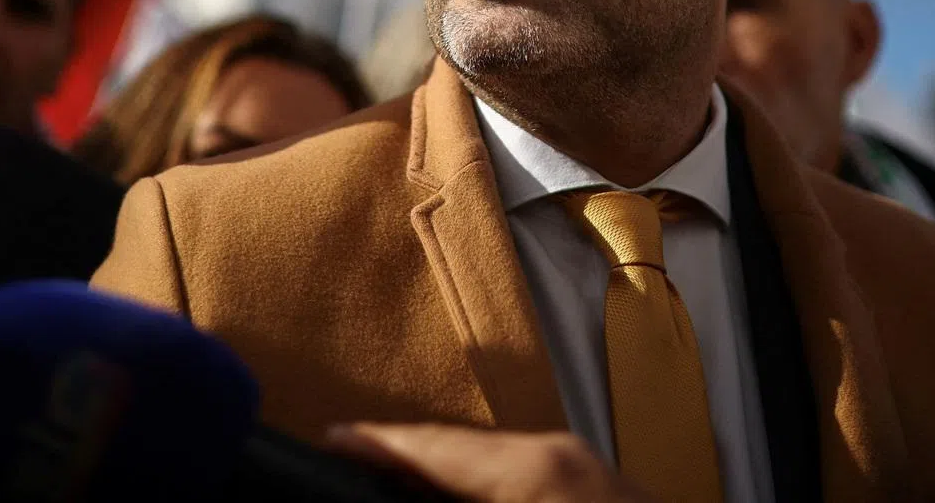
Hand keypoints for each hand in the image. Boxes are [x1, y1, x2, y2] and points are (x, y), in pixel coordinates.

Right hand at [326, 422, 655, 502]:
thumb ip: (457, 499)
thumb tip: (413, 493)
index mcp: (536, 471)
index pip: (437, 449)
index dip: (379, 445)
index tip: (333, 438)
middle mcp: (561, 455)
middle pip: (460, 450)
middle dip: (406, 460)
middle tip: (355, 462)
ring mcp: (588, 470)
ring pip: (493, 463)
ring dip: (446, 477)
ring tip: (398, 485)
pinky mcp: (602, 491)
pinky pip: (525, 476)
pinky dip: (485, 488)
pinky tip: (463, 501)